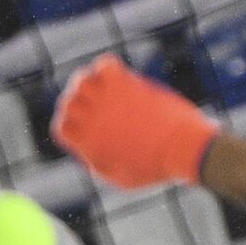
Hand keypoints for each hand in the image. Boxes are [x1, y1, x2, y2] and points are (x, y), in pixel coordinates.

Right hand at [52, 53, 220, 189]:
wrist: (184, 149)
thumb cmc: (157, 168)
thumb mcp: (124, 180)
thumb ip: (100, 169)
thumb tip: (88, 156)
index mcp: (89, 143)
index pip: (61, 127)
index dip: (70, 124)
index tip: (85, 124)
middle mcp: (93, 119)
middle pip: (68, 103)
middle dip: (78, 103)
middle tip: (97, 105)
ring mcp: (107, 99)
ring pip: (81, 80)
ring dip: (89, 82)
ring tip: (104, 89)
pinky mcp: (126, 84)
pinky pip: (106, 64)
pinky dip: (108, 67)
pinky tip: (119, 78)